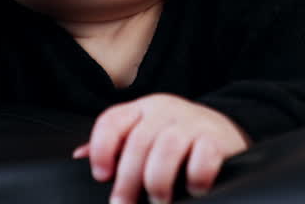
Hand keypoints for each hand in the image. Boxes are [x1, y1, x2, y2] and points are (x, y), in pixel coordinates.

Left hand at [72, 94, 249, 203]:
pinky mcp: (216, 138)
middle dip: (127, 179)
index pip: (113, 120)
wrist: (225, 130)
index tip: (100, 176)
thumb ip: (115, 144)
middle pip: (138, 141)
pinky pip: (203, 156)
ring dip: (158, 181)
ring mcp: (192, 122)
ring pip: (167, 147)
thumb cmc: (177, 137)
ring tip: (158, 201)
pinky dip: (195, 177)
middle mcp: (165, 111)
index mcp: (142, 109)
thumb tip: (79, 156)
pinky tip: (193, 190)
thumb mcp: (144, 133)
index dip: (101, 148)